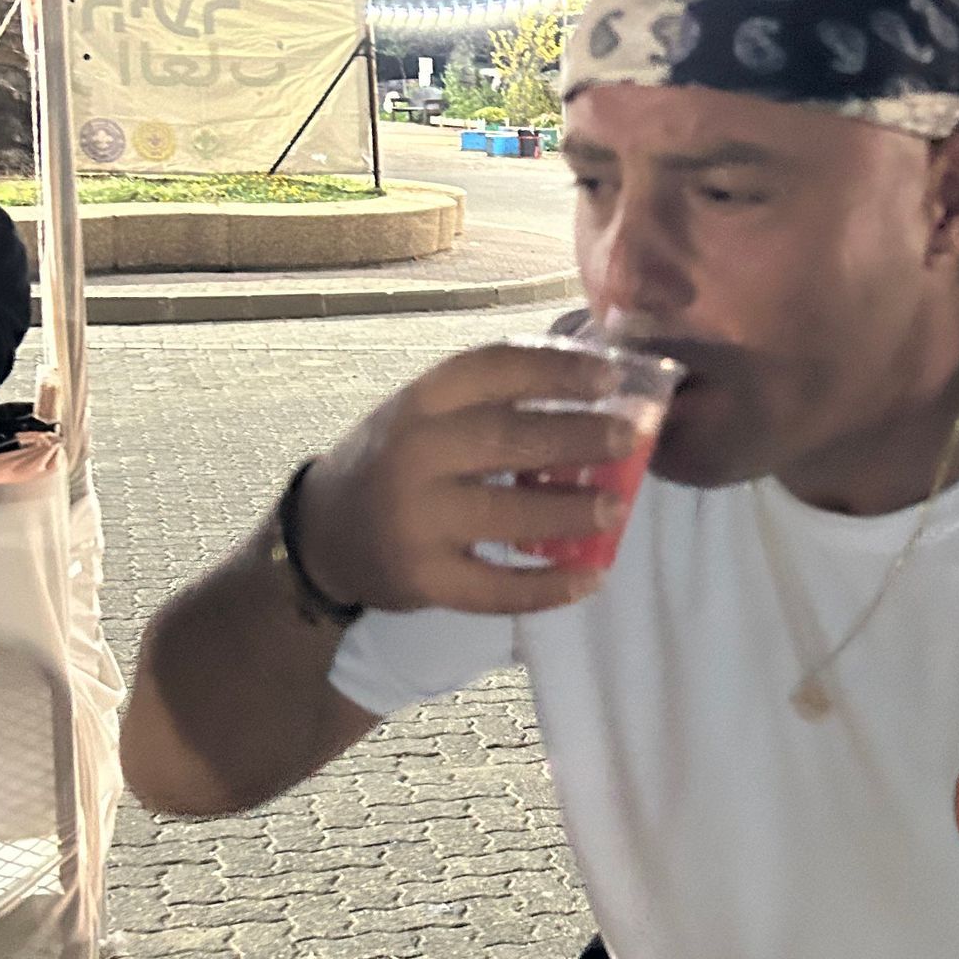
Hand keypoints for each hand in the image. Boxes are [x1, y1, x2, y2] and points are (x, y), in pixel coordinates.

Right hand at [297, 340, 644, 617]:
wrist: (326, 534)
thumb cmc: (397, 461)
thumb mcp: (427, 414)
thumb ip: (493, 403)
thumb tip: (595, 395)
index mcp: (422, 400)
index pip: (494, 369)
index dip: (557, 370)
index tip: (611, 378)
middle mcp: (414, 454)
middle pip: (508, 439)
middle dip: (579, 437)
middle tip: (632, 439)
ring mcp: (417, 520)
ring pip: (507, 515)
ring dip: (570, 511)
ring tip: (617, 507)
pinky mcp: (423, 580)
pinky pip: (495, 589)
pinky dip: (548, 587)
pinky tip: (592, 577)